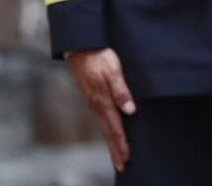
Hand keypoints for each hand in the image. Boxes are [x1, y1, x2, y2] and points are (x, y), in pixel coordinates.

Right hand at [66, 47, 134, 171]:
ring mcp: (93, 101)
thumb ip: (121, 91)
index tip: (127, 159)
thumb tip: (130, 111)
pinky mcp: (93, 96)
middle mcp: (96, 105)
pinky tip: (111, 132)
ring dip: (112, 142)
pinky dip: (107, 130)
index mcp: (102, 101)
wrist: (81, 44)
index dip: (121, 144)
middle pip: (108, 132)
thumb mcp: (113, 70)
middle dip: (115, 149)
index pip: (114, 128)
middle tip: (122, 165)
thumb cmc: (99, 56)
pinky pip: (101, 118)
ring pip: (104, 127)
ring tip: (117, 155)